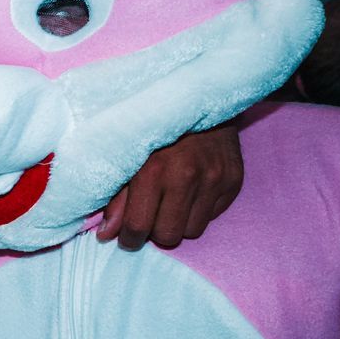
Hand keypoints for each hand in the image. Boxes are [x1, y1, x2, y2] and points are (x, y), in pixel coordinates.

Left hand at [98, 124, 241, 249]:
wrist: (198, 100)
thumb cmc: (153, 131)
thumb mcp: (127, 159)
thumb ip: (116, 199)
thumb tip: (106, 235)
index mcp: (152, 171)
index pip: (138, 228)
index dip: (129, 238)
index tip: (127, 236)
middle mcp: (186, 177)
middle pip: (168, 235)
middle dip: (156, 230)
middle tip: (151, 215)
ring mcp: (214, 179)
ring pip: (193, 230)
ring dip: (179, 221)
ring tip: (171, 200)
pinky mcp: (233, 180)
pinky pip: (213, 216)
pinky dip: (199, 209)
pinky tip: (191, 190)